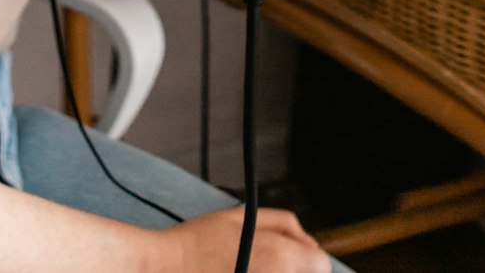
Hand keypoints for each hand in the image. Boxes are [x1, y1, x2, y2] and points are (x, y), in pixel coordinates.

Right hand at [158, 205, 328, 272]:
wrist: (163, 271)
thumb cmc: (197, 244)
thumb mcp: (241, 217)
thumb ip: (284, 224)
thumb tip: (309, 242)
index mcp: (281, 259)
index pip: (321, 265)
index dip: (306, 256)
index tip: (289, 255)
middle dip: (293, 270)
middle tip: (261, 264)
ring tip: (250, 270)